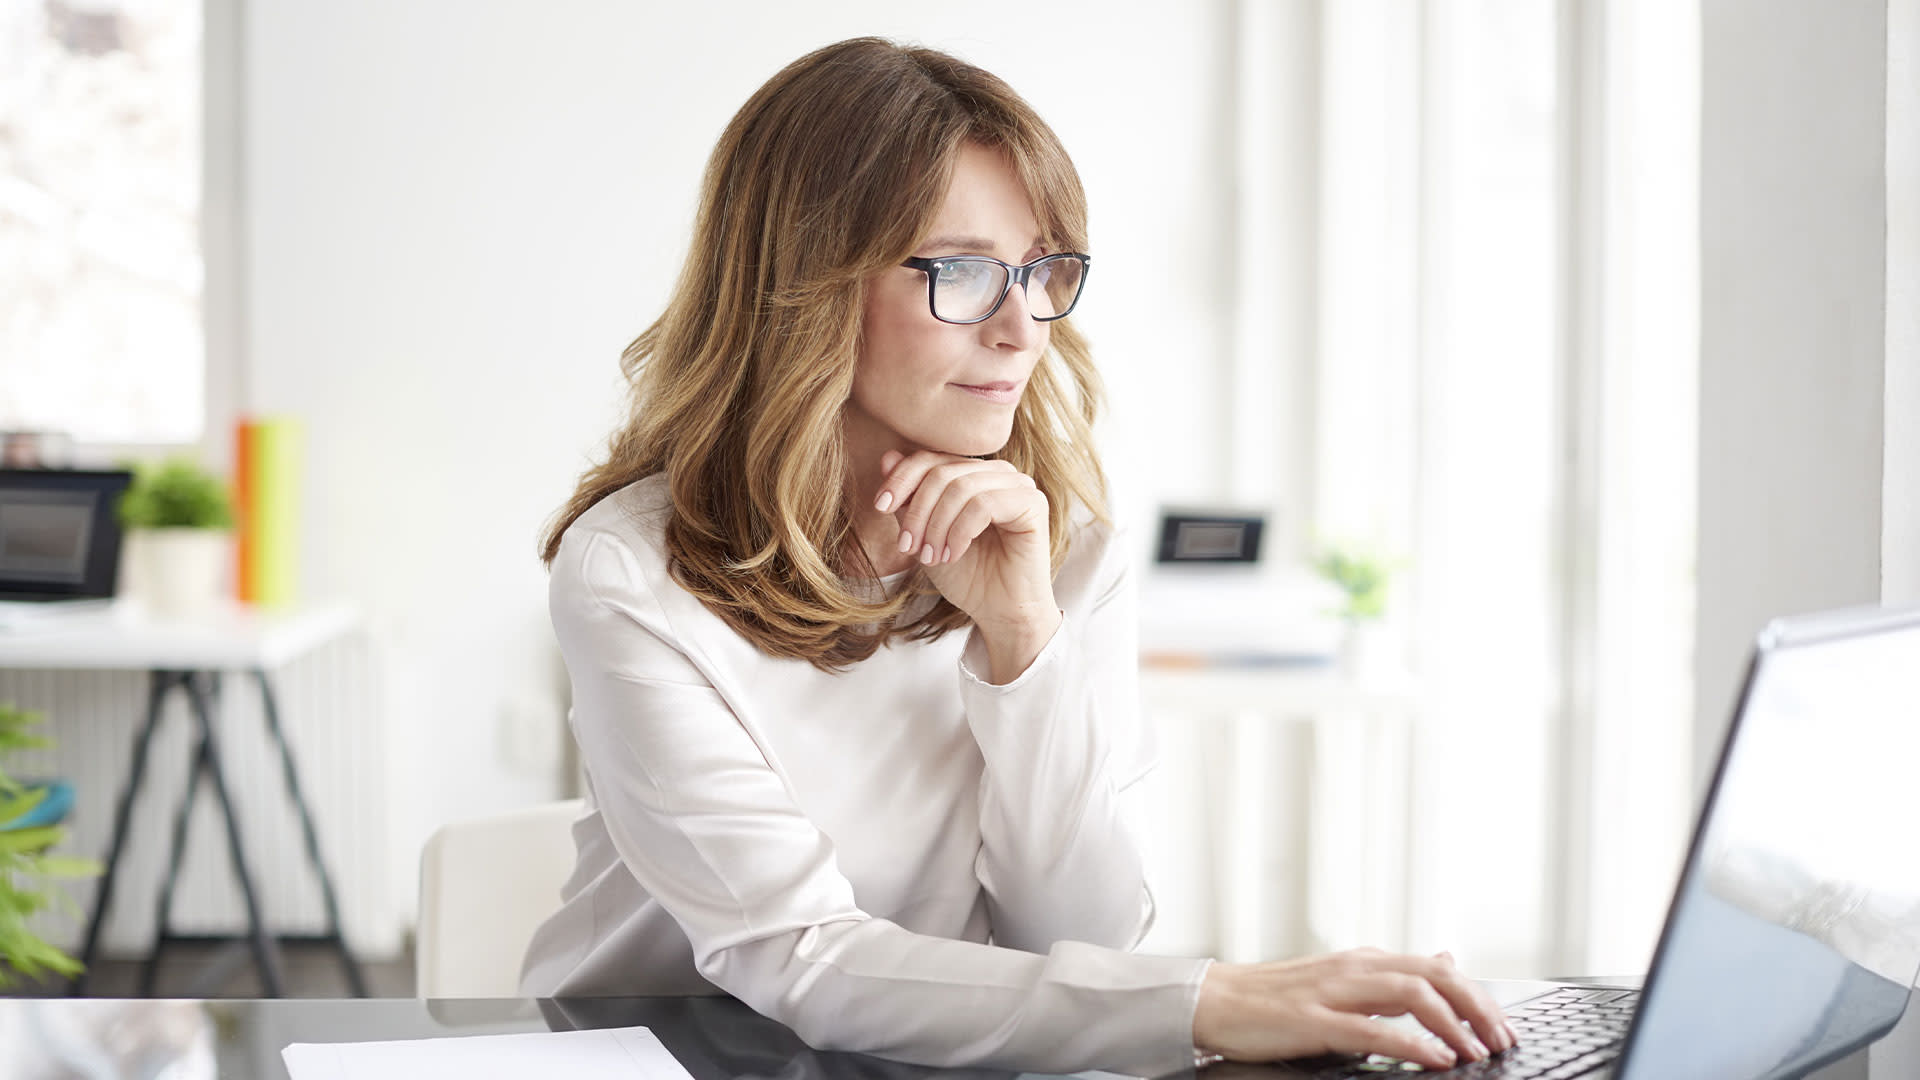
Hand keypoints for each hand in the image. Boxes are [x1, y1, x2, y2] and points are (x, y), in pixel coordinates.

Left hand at [873, 450, 1059, 677]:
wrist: (999, 613)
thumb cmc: (966, 576)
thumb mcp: (924, 535)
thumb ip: (909, 499)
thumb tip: (887, 457)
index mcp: (973, 473)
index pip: (930, 459)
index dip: (901, 479)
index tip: (880, 507)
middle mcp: (998, 473)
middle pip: (942, 471)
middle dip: (917, 511)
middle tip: (908, 547)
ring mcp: (1019, 485)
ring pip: (961, 487)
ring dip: (936, 526)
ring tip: (931, 557)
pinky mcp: (1033, 504)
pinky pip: (984, 504)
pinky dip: (960, 532)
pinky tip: (953, 555)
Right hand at [1193, 949, 1516, 1069]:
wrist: (1214, 1000)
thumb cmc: (1273, 997)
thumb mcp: (1343, 979)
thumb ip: (1392, 976)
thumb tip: (1445, 958)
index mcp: (1363, 961)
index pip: (1436, 968)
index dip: (1477, 995)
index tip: (1503, 1025)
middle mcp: (1354, 968)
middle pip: (1434, 975)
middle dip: (1477, 1007)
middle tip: (1503, 1038)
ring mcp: (1334, 992)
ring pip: (1410, 994)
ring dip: (1453, 1023)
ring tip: (1478, 1050)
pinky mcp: (1313, 1021)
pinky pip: (1371, 1030)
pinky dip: (1410, 1044)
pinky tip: (1434, 1059)